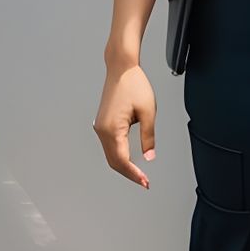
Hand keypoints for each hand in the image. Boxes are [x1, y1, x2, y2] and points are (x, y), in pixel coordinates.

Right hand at [94, 60, 157, 188]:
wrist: (121, 68)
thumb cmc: (134, 85)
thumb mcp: (148, 112)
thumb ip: (148, 136)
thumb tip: (149, 156)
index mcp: (112, 129)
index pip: (122, 160)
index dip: (134, 174)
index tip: (145, 182)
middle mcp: (102, 130)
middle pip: (114, 162)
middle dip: (128, 174)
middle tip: (144, 182)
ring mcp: (100, 127)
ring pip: (110, 155)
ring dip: (123, 166)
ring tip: (139, 173)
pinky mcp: (102, 123)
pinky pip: (109, 146)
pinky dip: (119, 155)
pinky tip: (130, 159)